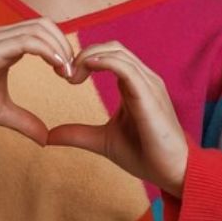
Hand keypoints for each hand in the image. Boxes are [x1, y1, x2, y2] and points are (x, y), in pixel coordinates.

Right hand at [0, 18, 74, 145]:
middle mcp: (0, 36)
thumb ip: (24, 120)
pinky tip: (57, 69)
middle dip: (65, 45)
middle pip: (45, 24)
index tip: (69, 75)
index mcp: (3, 45)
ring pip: (39, 29)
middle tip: (73, 73)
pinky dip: (48, 52)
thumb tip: (45, 138)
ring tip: (67, 73)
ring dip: (60, 48)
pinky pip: (27, 41)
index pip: (41, 32)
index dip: (60, 49)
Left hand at [46, 41, 189, 196]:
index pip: (108, 55)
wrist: (173, 173)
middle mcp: (143, 79)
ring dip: (90, 57)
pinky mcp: (150, 95)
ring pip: (118, 52)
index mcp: (133, 85)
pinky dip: (105, 62)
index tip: (66, 78)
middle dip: (84, 54)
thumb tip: (48, 137)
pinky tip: (87, 68)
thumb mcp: (103, 141)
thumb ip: (78, 134)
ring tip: (72, 75)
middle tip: (65, 74)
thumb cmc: (145, 155)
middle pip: (111, 47)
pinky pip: (127, 68)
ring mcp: (149, 84)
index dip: (84, 59)